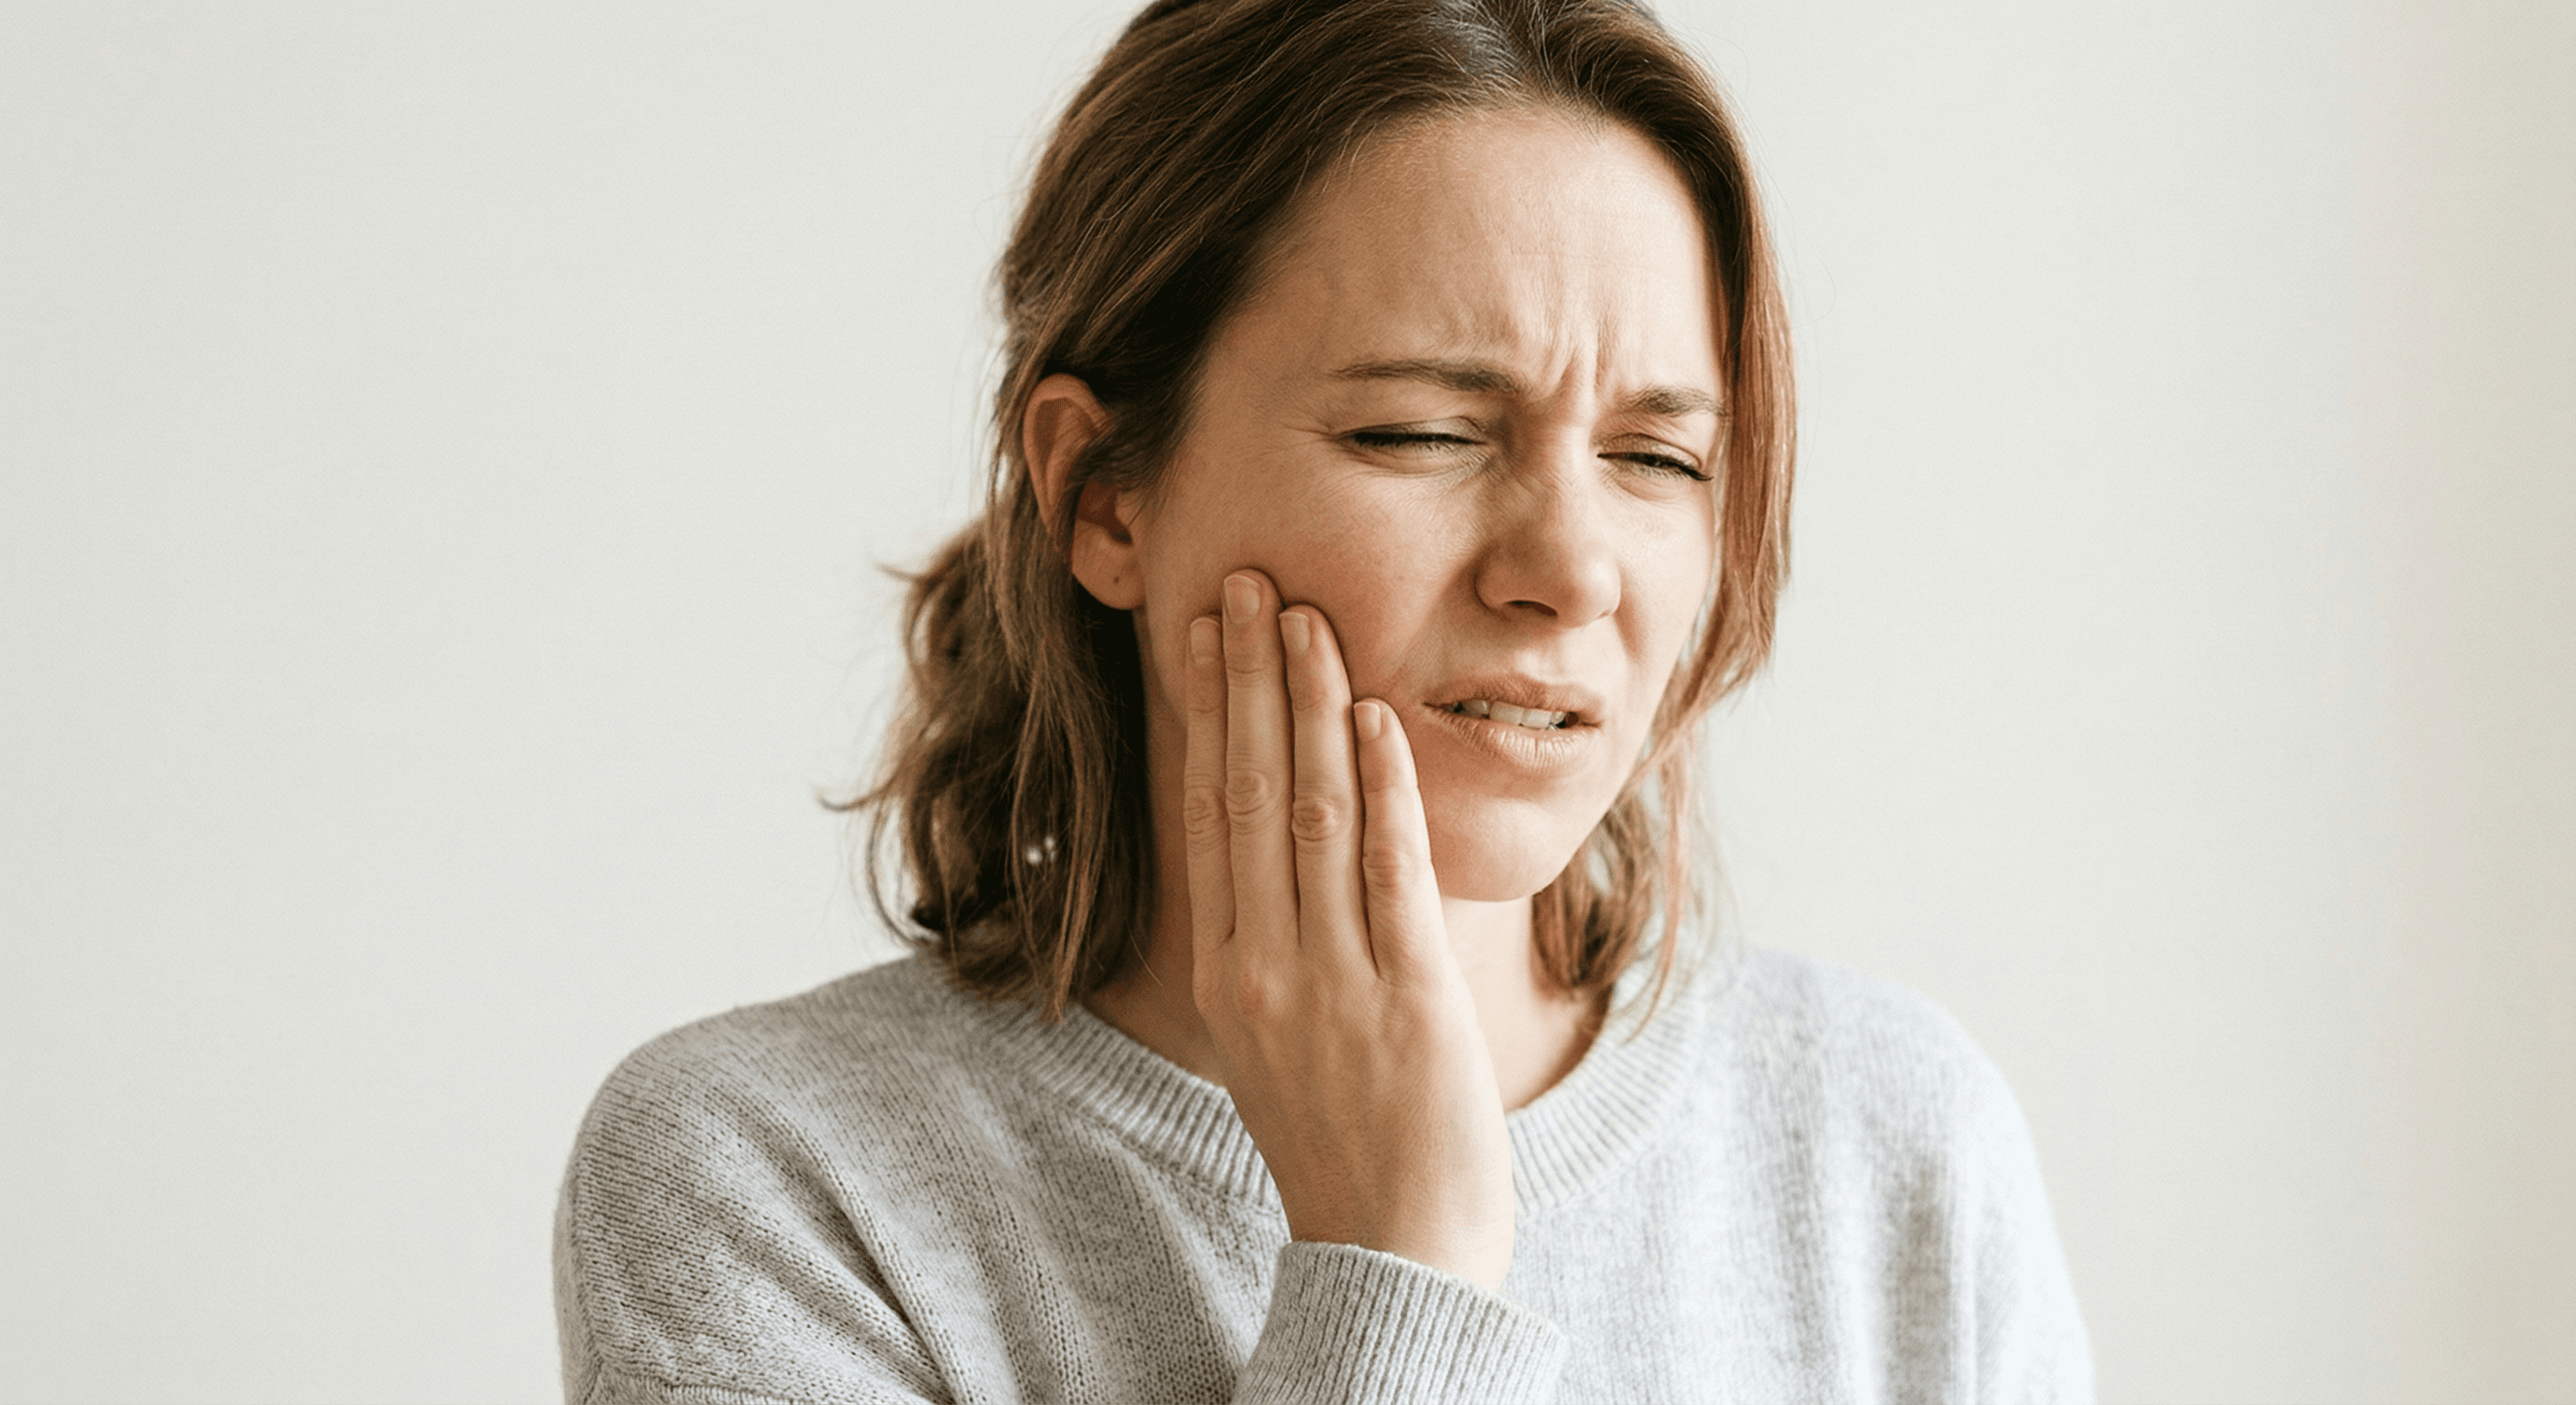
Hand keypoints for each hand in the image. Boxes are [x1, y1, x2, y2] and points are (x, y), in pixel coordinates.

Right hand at [1183, 570, 1514, 1290]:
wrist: (1395, 1247)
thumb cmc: (1346, 1140)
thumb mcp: (1279, 1036)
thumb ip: (1274, 944)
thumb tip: (1278, 852)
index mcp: (1228, 972)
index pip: (1209, 814)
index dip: (1209, 715)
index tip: (1206, 632)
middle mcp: (1264, 966)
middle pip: (1249, 794)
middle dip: (1248, 680)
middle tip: (1246, 581)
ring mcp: (1332, 981)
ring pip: (1313, 816)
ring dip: (1310, 708)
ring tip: (1306, 619)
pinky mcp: (1406, 998)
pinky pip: (1387, 875)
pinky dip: (1382, 789)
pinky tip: (1377, 719)